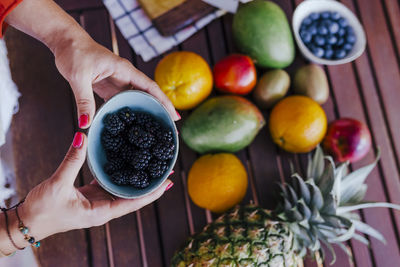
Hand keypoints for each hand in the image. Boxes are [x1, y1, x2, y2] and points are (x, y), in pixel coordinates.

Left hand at [5, 0, 178, 126]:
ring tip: (153, 133)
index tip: (174, 117)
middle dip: (159, 112)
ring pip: (136, 101)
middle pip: (147, 96)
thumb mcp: (79, 77)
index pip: (150, 87)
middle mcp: (125, 77)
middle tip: (168, 131)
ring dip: (145, 114)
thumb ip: (84, 101)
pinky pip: (122, 103)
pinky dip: (128, 115)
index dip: (164, 102)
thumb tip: (85, 124)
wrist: (66, 43)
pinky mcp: (109, 88)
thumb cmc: (74, 53)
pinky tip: (130, 127)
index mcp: (125, 71)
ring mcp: (118, 83)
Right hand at [17, 132, 172, 240]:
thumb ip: (72, 161)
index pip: (133, 203)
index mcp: (101, 212)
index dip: (152, 193)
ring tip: (152, 165)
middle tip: (167, 169)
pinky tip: (127, 162)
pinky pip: (110, 184)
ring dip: (137, 178)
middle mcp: (103, 209)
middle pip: (133, 196)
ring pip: (123, 189)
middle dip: (150, 184)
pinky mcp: (91, 196)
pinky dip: (120, 174)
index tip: (169, 182)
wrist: (27, 221)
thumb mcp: (58, 184)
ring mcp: (98, 202)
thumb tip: (82, 137)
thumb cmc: (42, 210)